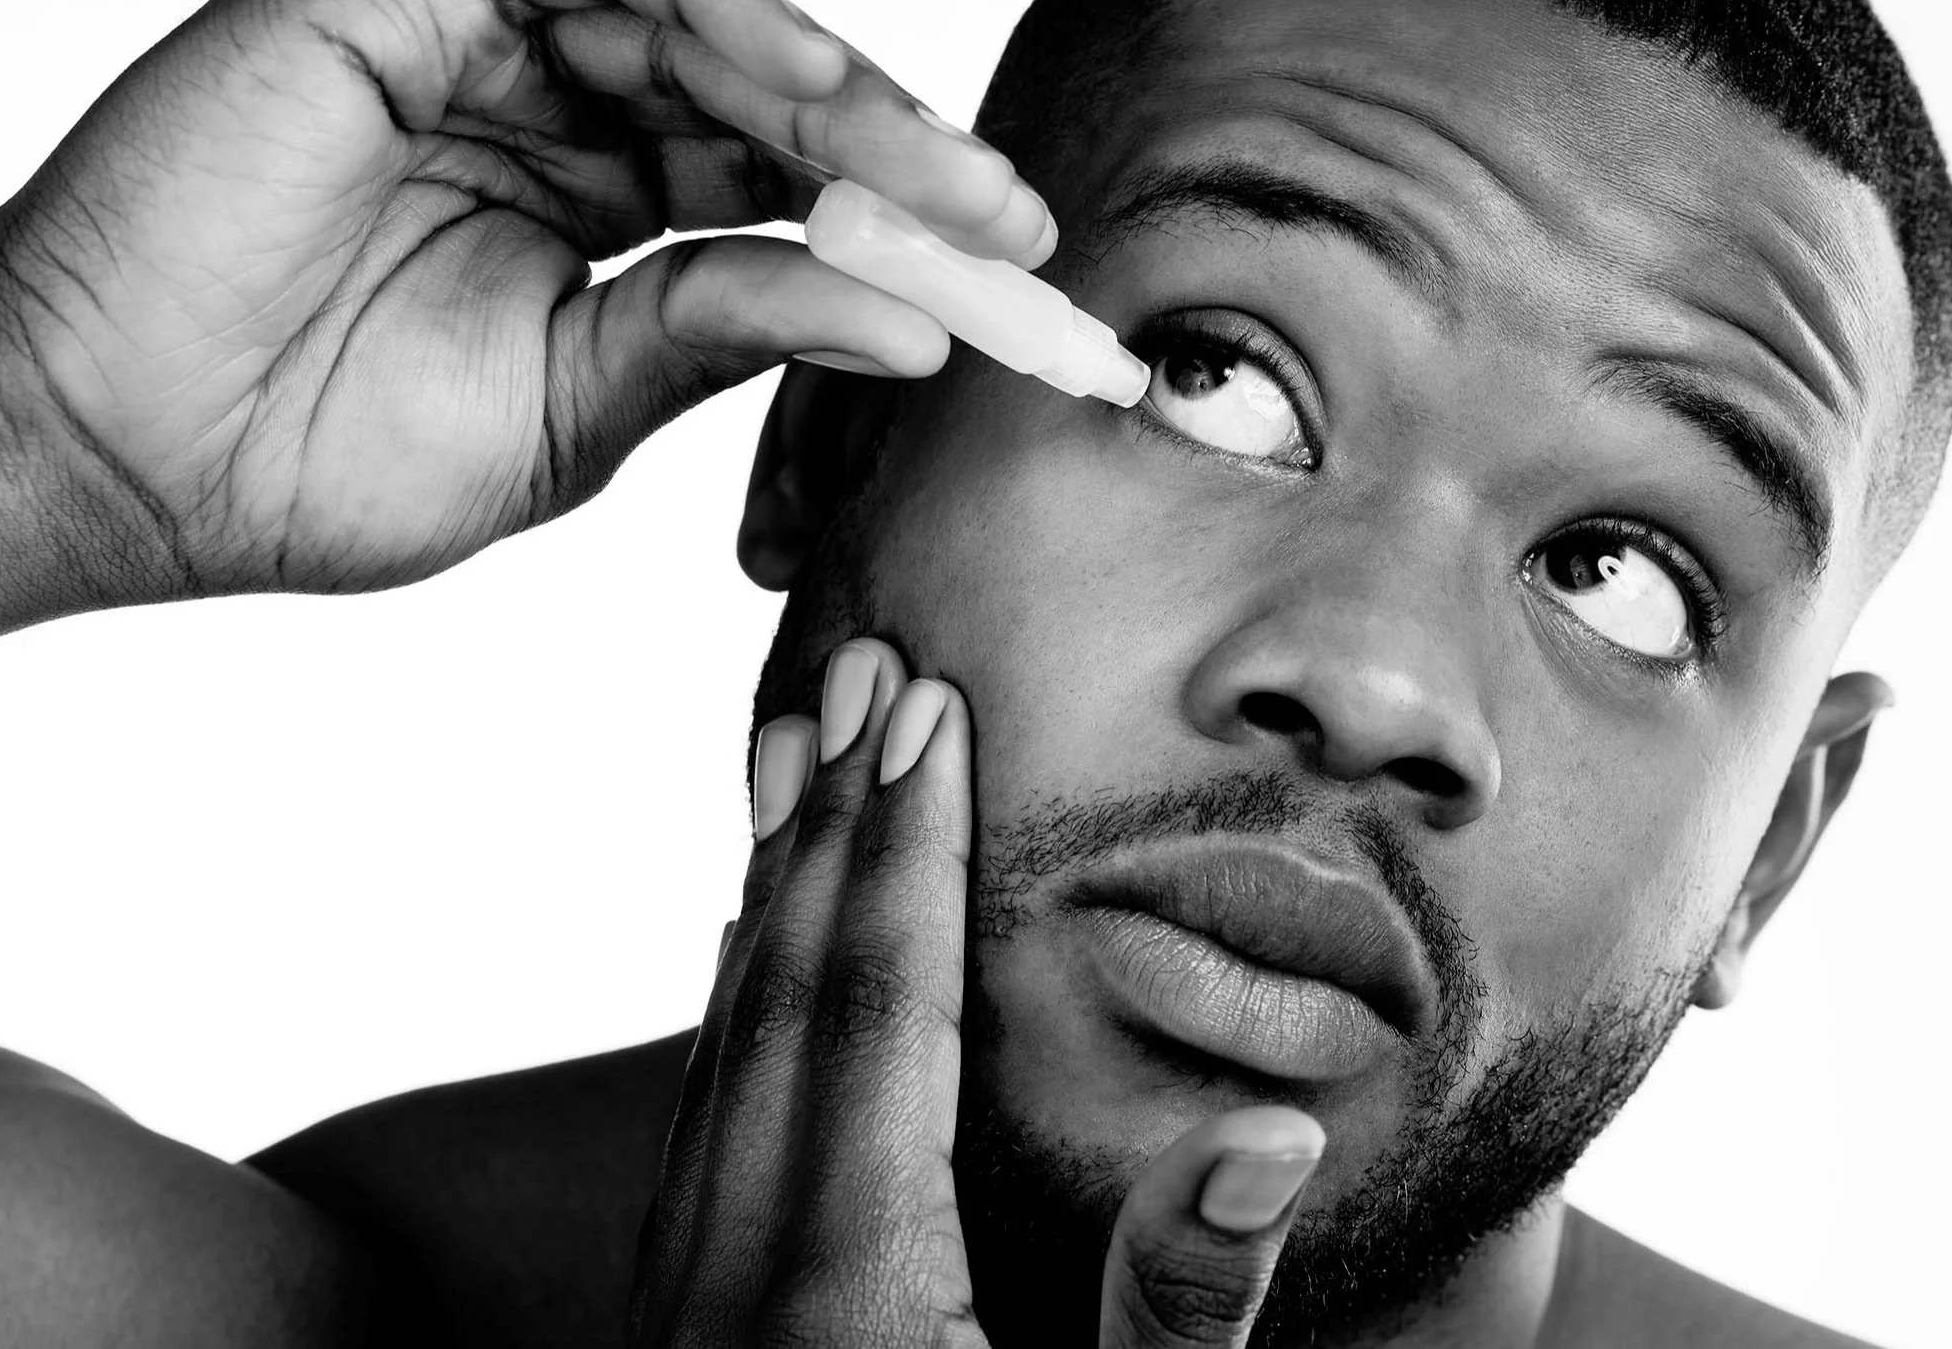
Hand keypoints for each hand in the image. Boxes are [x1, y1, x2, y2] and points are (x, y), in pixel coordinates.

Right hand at [0, 0, 1048, 600]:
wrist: (116, 452)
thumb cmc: (313, 455)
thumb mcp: (568, 412)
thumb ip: (721, 333)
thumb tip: (910, 322)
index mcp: (593, 213)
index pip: (777, 191)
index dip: (897, 228)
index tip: (1014, 288)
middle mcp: (554, 111)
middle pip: (764, 96)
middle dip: (896, 155)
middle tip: (1005, 223)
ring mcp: (483, 40)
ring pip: (699, 19)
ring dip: (824, 87)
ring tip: (921, 169)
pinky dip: (709, 16)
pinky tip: (795, 86)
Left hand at [630, 637, 1326, 1346]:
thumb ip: (1171, 1298)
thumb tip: (1274, 1136)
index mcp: (849, 1288)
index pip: (884, 1011)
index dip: (910, 848)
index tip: (925, 709)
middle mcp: (740, 1272)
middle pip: (787, 996)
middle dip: (831, 818)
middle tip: (857, 668)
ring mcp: (686, 1300)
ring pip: (721, 1045)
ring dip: (768, 889)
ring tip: (795, 755)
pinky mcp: (677, 1327)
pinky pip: (696, 1123)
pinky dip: (734, 1004)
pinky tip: (745, 949)